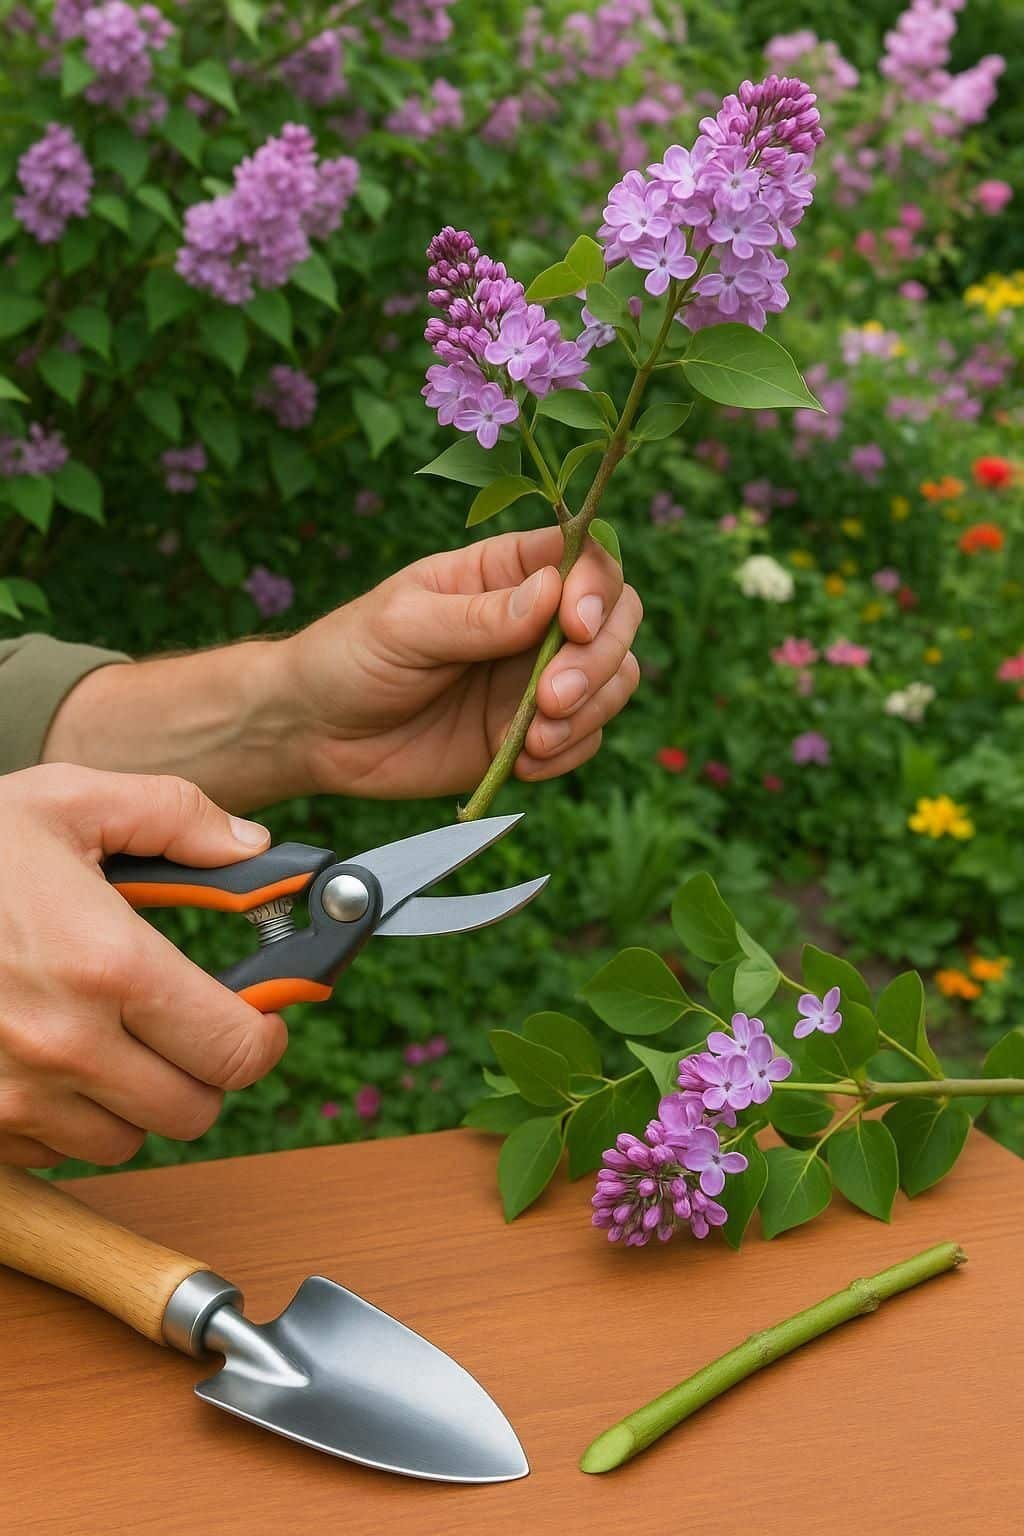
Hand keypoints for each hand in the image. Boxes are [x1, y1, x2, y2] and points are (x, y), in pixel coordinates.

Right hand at [0, 765, 285, 1167]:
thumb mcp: (67, 801)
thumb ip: (175, 816)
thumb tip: (251, 851)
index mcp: (106, 964)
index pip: (236, 1049)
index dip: (263, 1031)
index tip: (261, 1014)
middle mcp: (62, 1044)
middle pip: (195, 1110)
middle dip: (206, 1066)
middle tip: (190, 1023)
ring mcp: (11, 1095)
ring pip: (127, 1139)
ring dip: (137, 1096)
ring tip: (111, 1031)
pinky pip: (56, 1151)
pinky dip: (69, 1116)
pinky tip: (52, 1054)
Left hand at [283, 526, 642, 798]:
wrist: (315, 733)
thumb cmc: (348, 656)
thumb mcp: (404, 625)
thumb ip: (477, 616)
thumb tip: (551, 594)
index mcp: (503, 572)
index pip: (584, 558)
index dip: (596, 588)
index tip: (574, 626)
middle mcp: (532, 621)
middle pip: (616, 619)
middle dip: (599, 660)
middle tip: (551, 698)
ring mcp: (533, 679)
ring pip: (612, 680)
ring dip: (591, 710)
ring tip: (536, 738)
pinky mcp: (528, 734)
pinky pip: (583, 739)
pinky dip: (570, 751)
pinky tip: (527, 760)